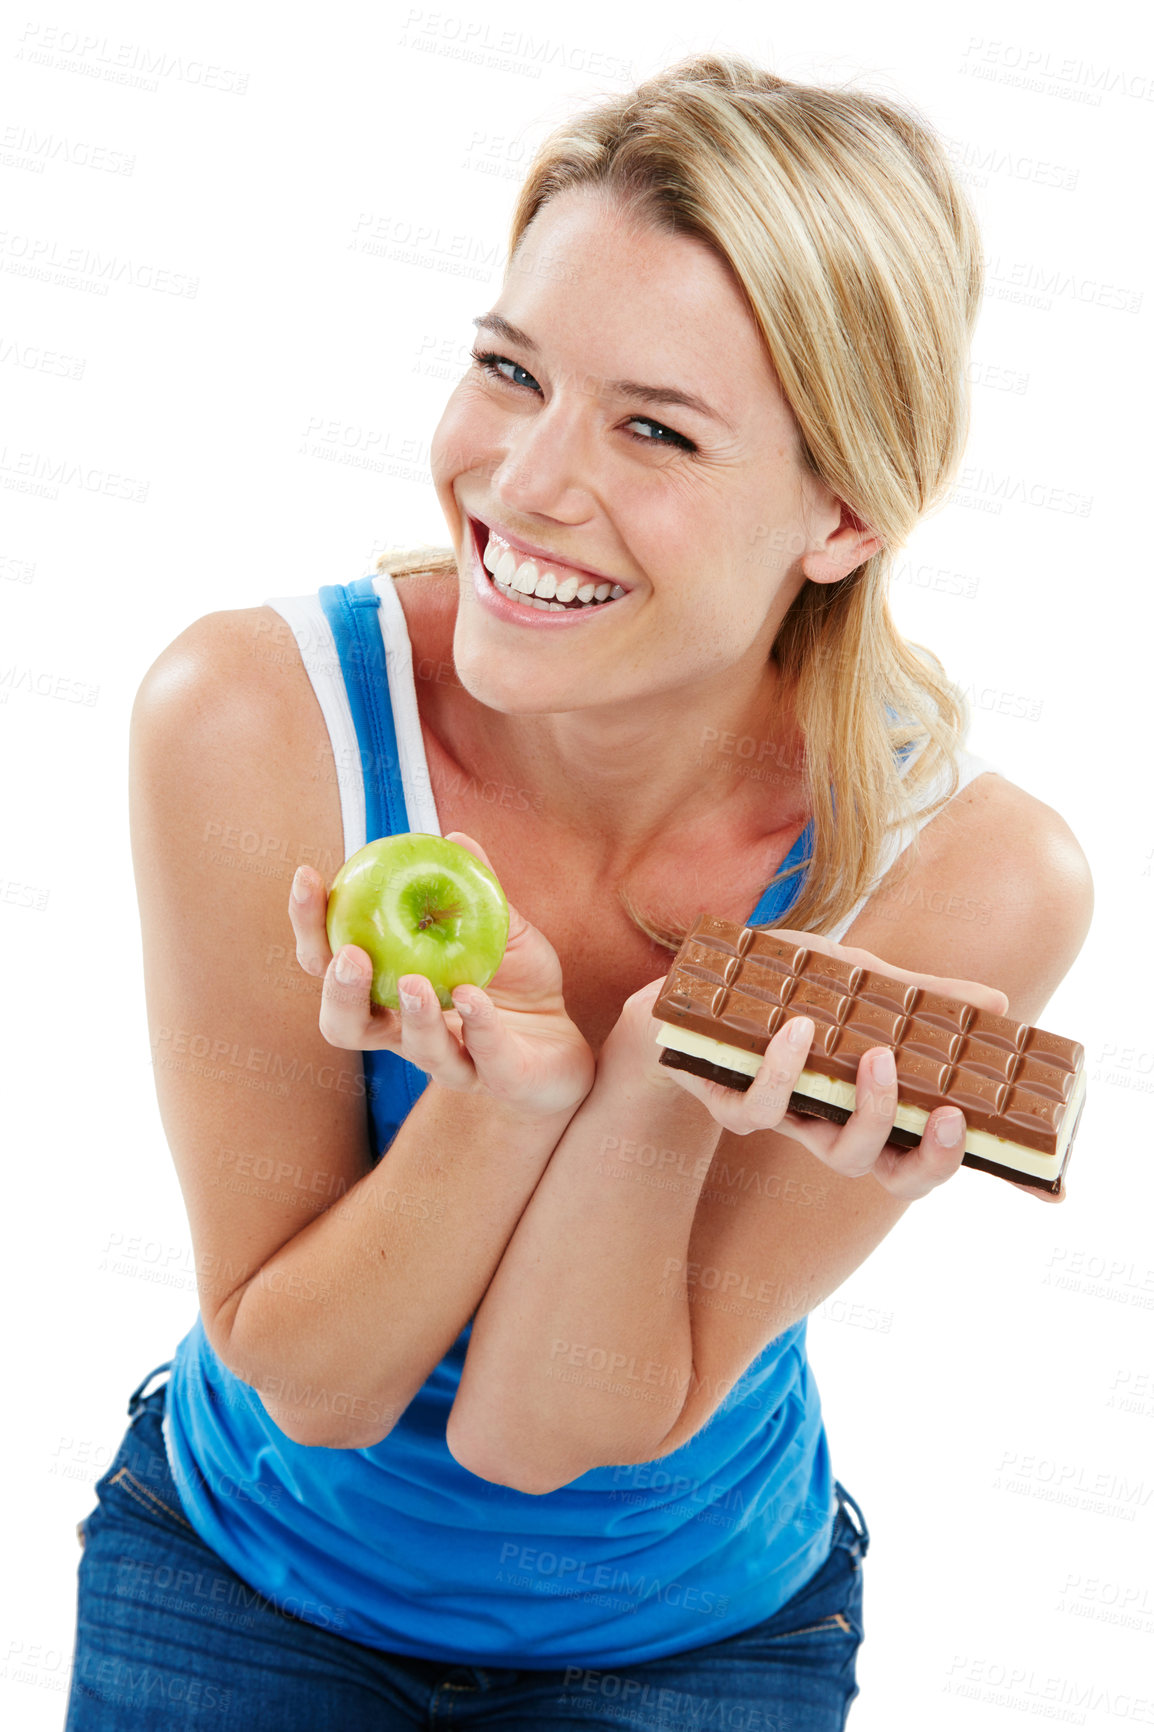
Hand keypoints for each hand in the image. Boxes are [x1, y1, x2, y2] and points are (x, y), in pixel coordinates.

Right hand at [289, 831, 594, 1121]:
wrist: (566, 1042)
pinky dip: (477, 1025)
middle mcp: (404, 1033)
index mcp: (390, 990)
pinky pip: (480, 1056)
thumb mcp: (502, 929)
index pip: (331, 962)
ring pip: (411, 1049)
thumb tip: (455, 837)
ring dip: (410, 1014)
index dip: (310, 925)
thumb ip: (476, 890)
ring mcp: (449, 1061)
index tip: (308, 876)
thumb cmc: (520, 983)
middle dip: (337, 991)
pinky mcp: (495, 1080)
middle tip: (348, 955)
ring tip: (414, 984)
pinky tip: (475, 997)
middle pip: (344, 1024)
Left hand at [614, 928, 1011, 1201]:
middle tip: (940, 1106)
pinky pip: (751, 1108)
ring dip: (858, 1107)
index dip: (954, 1164)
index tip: (1023, 1170)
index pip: (922, 1159)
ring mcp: (778, 1118)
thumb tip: (997, 1004)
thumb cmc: (786, 991)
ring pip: (823, 1147)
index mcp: (865, 1108)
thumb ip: (923, 998)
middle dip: (920, 1150)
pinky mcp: (725, 1098)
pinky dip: (777, 1069)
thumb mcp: (862, 982)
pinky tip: (794, 1029)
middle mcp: (824, 1125)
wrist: (693, 986)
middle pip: (880, 1170)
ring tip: (873, 1053)